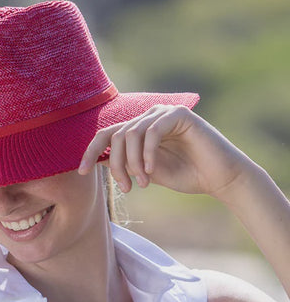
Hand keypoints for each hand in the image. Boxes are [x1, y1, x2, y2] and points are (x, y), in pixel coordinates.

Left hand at [78, 105, 252, 198]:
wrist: (219, 178)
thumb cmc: (185, 175)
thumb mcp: (146, 172)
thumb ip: (126, 164)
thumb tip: (99, 161)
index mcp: (139, 130)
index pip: (106, 135)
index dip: (91, 152)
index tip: (82, 172)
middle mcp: (148, 117)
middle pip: (116, 136)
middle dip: (116, 165)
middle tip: (126, 188)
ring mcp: (163, 113)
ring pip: (131, 134)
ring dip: (132, 163)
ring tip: (143, 184)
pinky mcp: (179, 114)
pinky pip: (152, 131)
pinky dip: (148, 154)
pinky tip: (151, 170)